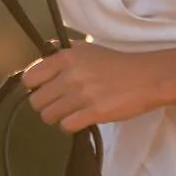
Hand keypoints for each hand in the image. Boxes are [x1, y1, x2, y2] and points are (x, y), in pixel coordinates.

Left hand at [20, 41, 167, 133]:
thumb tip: (41, 60)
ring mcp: (81, 95)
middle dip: (45, 105)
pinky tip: (79, 120)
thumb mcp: (86, 49)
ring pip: (48, 116)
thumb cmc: (115, 63)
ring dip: (56, 117)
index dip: (34, 87)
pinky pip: (66, 126)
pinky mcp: (94, 113)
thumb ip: (62, 54)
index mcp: (65, 57)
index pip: (30, 78)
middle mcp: (70, 75)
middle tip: (58, 105)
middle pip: (36, 101)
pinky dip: (69, 126)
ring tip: (69, 113)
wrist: (146, 77)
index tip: (43, 90)